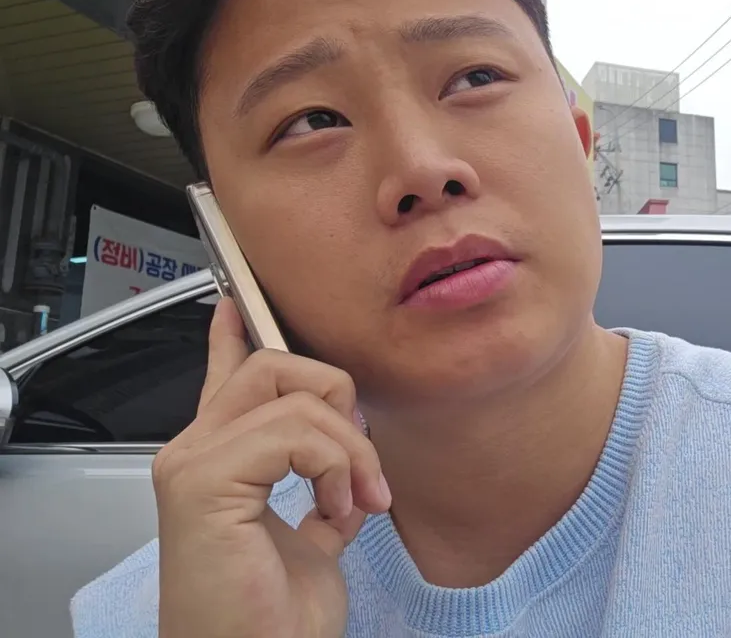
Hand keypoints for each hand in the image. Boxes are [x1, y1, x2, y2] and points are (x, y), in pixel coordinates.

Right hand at [152, 299, 391, 637]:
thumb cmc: (272, 618)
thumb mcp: (312, 538)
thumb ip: (318, 492)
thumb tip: (345, 467)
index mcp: (220, 462)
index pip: (225, 378)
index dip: (235, 336)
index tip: (238, 303)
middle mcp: (194, 453)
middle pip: (273, 367)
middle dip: (337, 398)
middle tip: (359, 463)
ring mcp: (191, 463)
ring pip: (294, 395)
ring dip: (351, 448)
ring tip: (357, 500)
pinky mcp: (202, 481)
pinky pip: (295, 432)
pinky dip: (337, 465)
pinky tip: (337, 508)